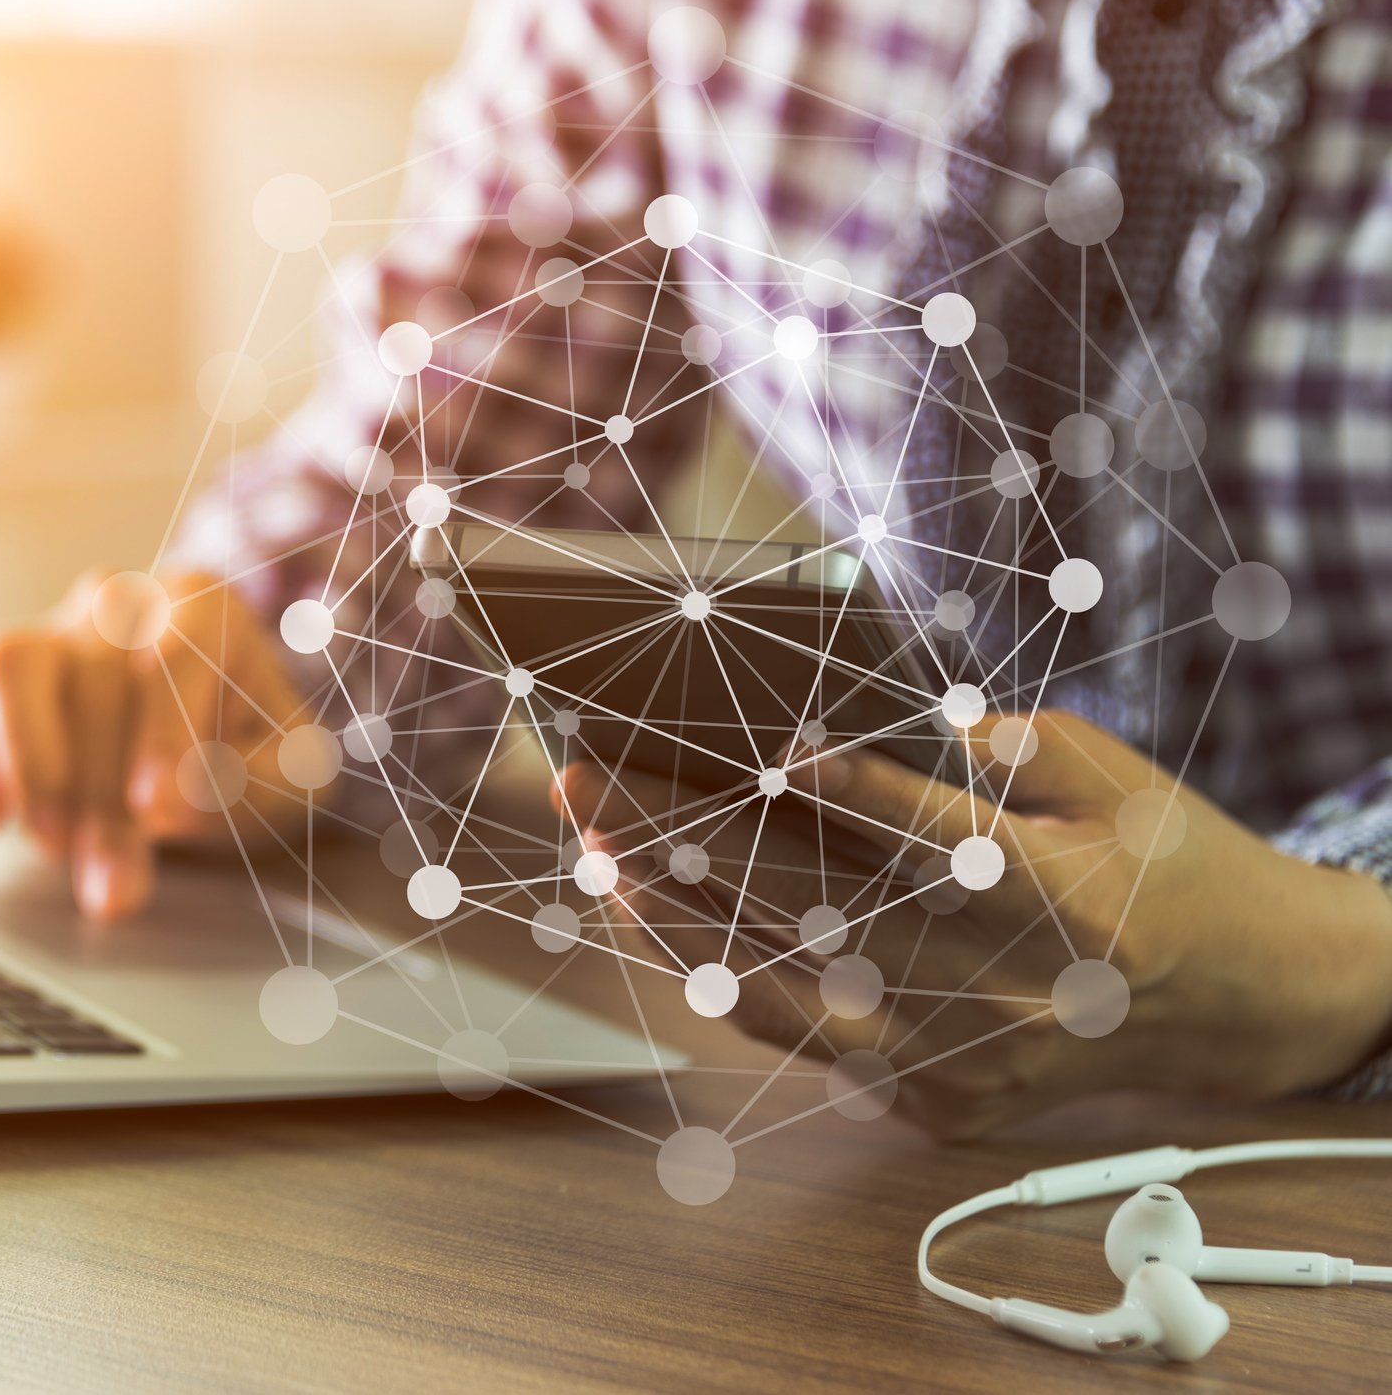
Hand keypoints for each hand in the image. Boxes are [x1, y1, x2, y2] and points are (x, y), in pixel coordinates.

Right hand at [0, 570, 307, 923]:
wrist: (204, 771)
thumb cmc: (249, 760)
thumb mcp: (293, 778)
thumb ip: (257, 784)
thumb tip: (176, 801)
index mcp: (202, 608)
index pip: (177, 648)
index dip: (166, 730)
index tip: (161, 808)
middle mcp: (116, 606)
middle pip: (96, 674)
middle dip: (104, 790)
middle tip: (119, 875)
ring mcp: (47, 640)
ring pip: (11, 663)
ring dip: (31, 762)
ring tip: (56, 842)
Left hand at [557, 710, 1391, 1136]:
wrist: (1234, 1000)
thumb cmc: (1163, 863)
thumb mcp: (1111, 773)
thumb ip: (1003, 745)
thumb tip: (886, 722)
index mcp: (1053, 893)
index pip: (915, 832)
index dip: (830, 784)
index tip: (750, 743)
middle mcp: (999, 988)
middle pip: (813, 904)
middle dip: (687, 836)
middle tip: (593, 780)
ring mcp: (960, 1060)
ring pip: (781, 989)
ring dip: (673, 917)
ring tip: (597, 852)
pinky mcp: (936, 1106)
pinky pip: (806, 1043)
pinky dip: (726, 981)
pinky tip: (662, 925)